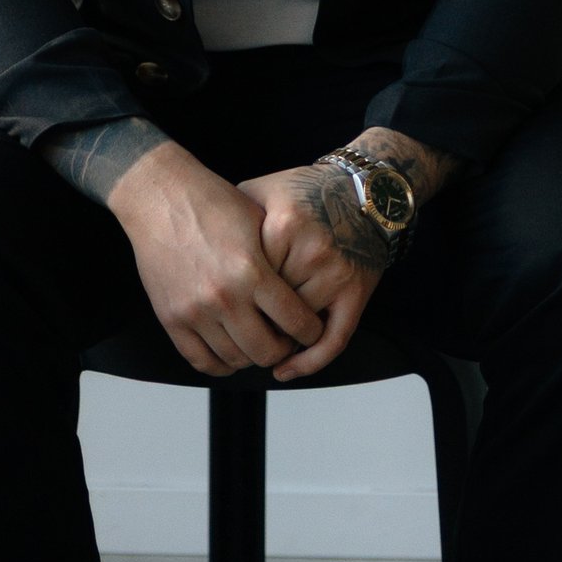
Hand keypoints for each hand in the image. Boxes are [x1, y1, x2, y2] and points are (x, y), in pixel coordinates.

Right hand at [101, 135, 325, 378]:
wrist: (160, 197)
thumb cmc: (211, 203)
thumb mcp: (258, 224)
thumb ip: (279, 261)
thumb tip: (303, 293)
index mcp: (251, 271)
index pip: (295, 321)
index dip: (310, 331)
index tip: (311, 329)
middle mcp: (224, 296)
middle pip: (267, 350)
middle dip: (283, 349)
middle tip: (286, 340)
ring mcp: (194, 311)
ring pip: (235, 359)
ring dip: (252, 356)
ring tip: (258, 342)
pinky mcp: (171, 318)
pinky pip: (200, 360)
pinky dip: (221, 363)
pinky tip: (231, 351)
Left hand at [238, 167, 383, 383]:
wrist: (363, 192)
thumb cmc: (308, 192)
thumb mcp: (262, 191)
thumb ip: (231, 218)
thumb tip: (198, 248)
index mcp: (284, 226)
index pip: (246, 277)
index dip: (230, 293)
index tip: (218, 300)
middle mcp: (312, 251)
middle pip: (269, 305)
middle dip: (249, 318)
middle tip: (232, 325)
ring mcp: (336, 275)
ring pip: (295, 326)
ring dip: (275, 338)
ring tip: (256, 339)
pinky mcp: (356, 293)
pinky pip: (332, 340)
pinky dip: (308, 362)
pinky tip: (286, 369)